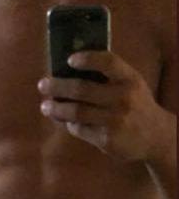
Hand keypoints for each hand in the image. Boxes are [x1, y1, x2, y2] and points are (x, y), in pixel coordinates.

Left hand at [38, 51, 166, 162]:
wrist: (155, 136)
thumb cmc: (137, 104)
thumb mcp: (131, 84)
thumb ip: (110, 75)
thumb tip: (70, 69)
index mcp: (129, 79)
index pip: (108, 62)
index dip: (88, 59)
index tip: (69, 59)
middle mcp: (123, 98)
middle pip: (82, 89)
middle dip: (58, 86)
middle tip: (43, 85)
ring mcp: (114, 120)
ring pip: (77, 112)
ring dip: (57, 109)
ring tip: (45, 106)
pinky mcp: (106, 139)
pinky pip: (80, 129)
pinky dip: (69, 124)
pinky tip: (64, 120)